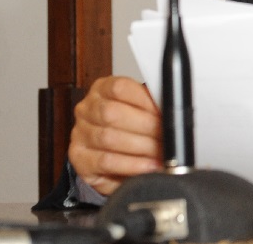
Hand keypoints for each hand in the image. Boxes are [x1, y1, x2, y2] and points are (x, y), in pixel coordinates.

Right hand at [68, 76, 161, 194]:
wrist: (114, 159)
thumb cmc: (132, 127)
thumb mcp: (143, 110)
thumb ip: (153, 105)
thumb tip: (172, 110)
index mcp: (103, 89)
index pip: (119, 88)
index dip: (144, 100)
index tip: (163, 112)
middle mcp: (87, 109)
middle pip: (112, 113)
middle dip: (145, 126)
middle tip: (166, 136)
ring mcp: (80, 133)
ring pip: (109, 138)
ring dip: (141, 147)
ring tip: (161, 152)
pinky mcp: (79, 158)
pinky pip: (106, 161)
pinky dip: (132, 164)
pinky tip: (148, 166)